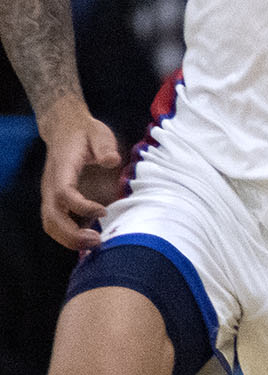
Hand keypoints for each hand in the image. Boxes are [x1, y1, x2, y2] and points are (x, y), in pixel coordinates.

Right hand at [39, 111, 120, 249]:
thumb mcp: (99, 133)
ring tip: (94, 245)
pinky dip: (67, 236)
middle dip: (72, 233)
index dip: (81, 206)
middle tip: (97, 241)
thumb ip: (105, 146)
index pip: (64, 193)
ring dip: (68, 239)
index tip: (103, 211)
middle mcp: (51, 184)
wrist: (65, 129)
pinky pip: (54, 222)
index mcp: (62, 169)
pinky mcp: (54, 199)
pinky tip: (88, 240)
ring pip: (50, 223)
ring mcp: (50, 193)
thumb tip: (111, 160)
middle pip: (52, 216)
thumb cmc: (85, 133)